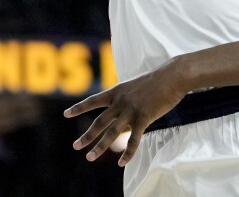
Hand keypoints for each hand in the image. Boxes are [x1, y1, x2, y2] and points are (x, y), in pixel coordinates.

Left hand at [63, 62, 188, 166]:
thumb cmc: (157, 79)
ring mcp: (131, 110)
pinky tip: (122, 163)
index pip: (93, 101)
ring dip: (99, 147)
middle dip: (86, 136)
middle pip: (99, 122)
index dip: (79, 107)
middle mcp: (120, 101)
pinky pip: (133, 139)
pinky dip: (128, 153)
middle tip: (75, 146)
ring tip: (89, 158)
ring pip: (111, 133)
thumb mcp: (135, 85)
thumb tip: (122, 108)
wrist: (172, 76)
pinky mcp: (144, 118)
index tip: (66, 113)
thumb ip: (126, 97)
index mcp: (117, 91)